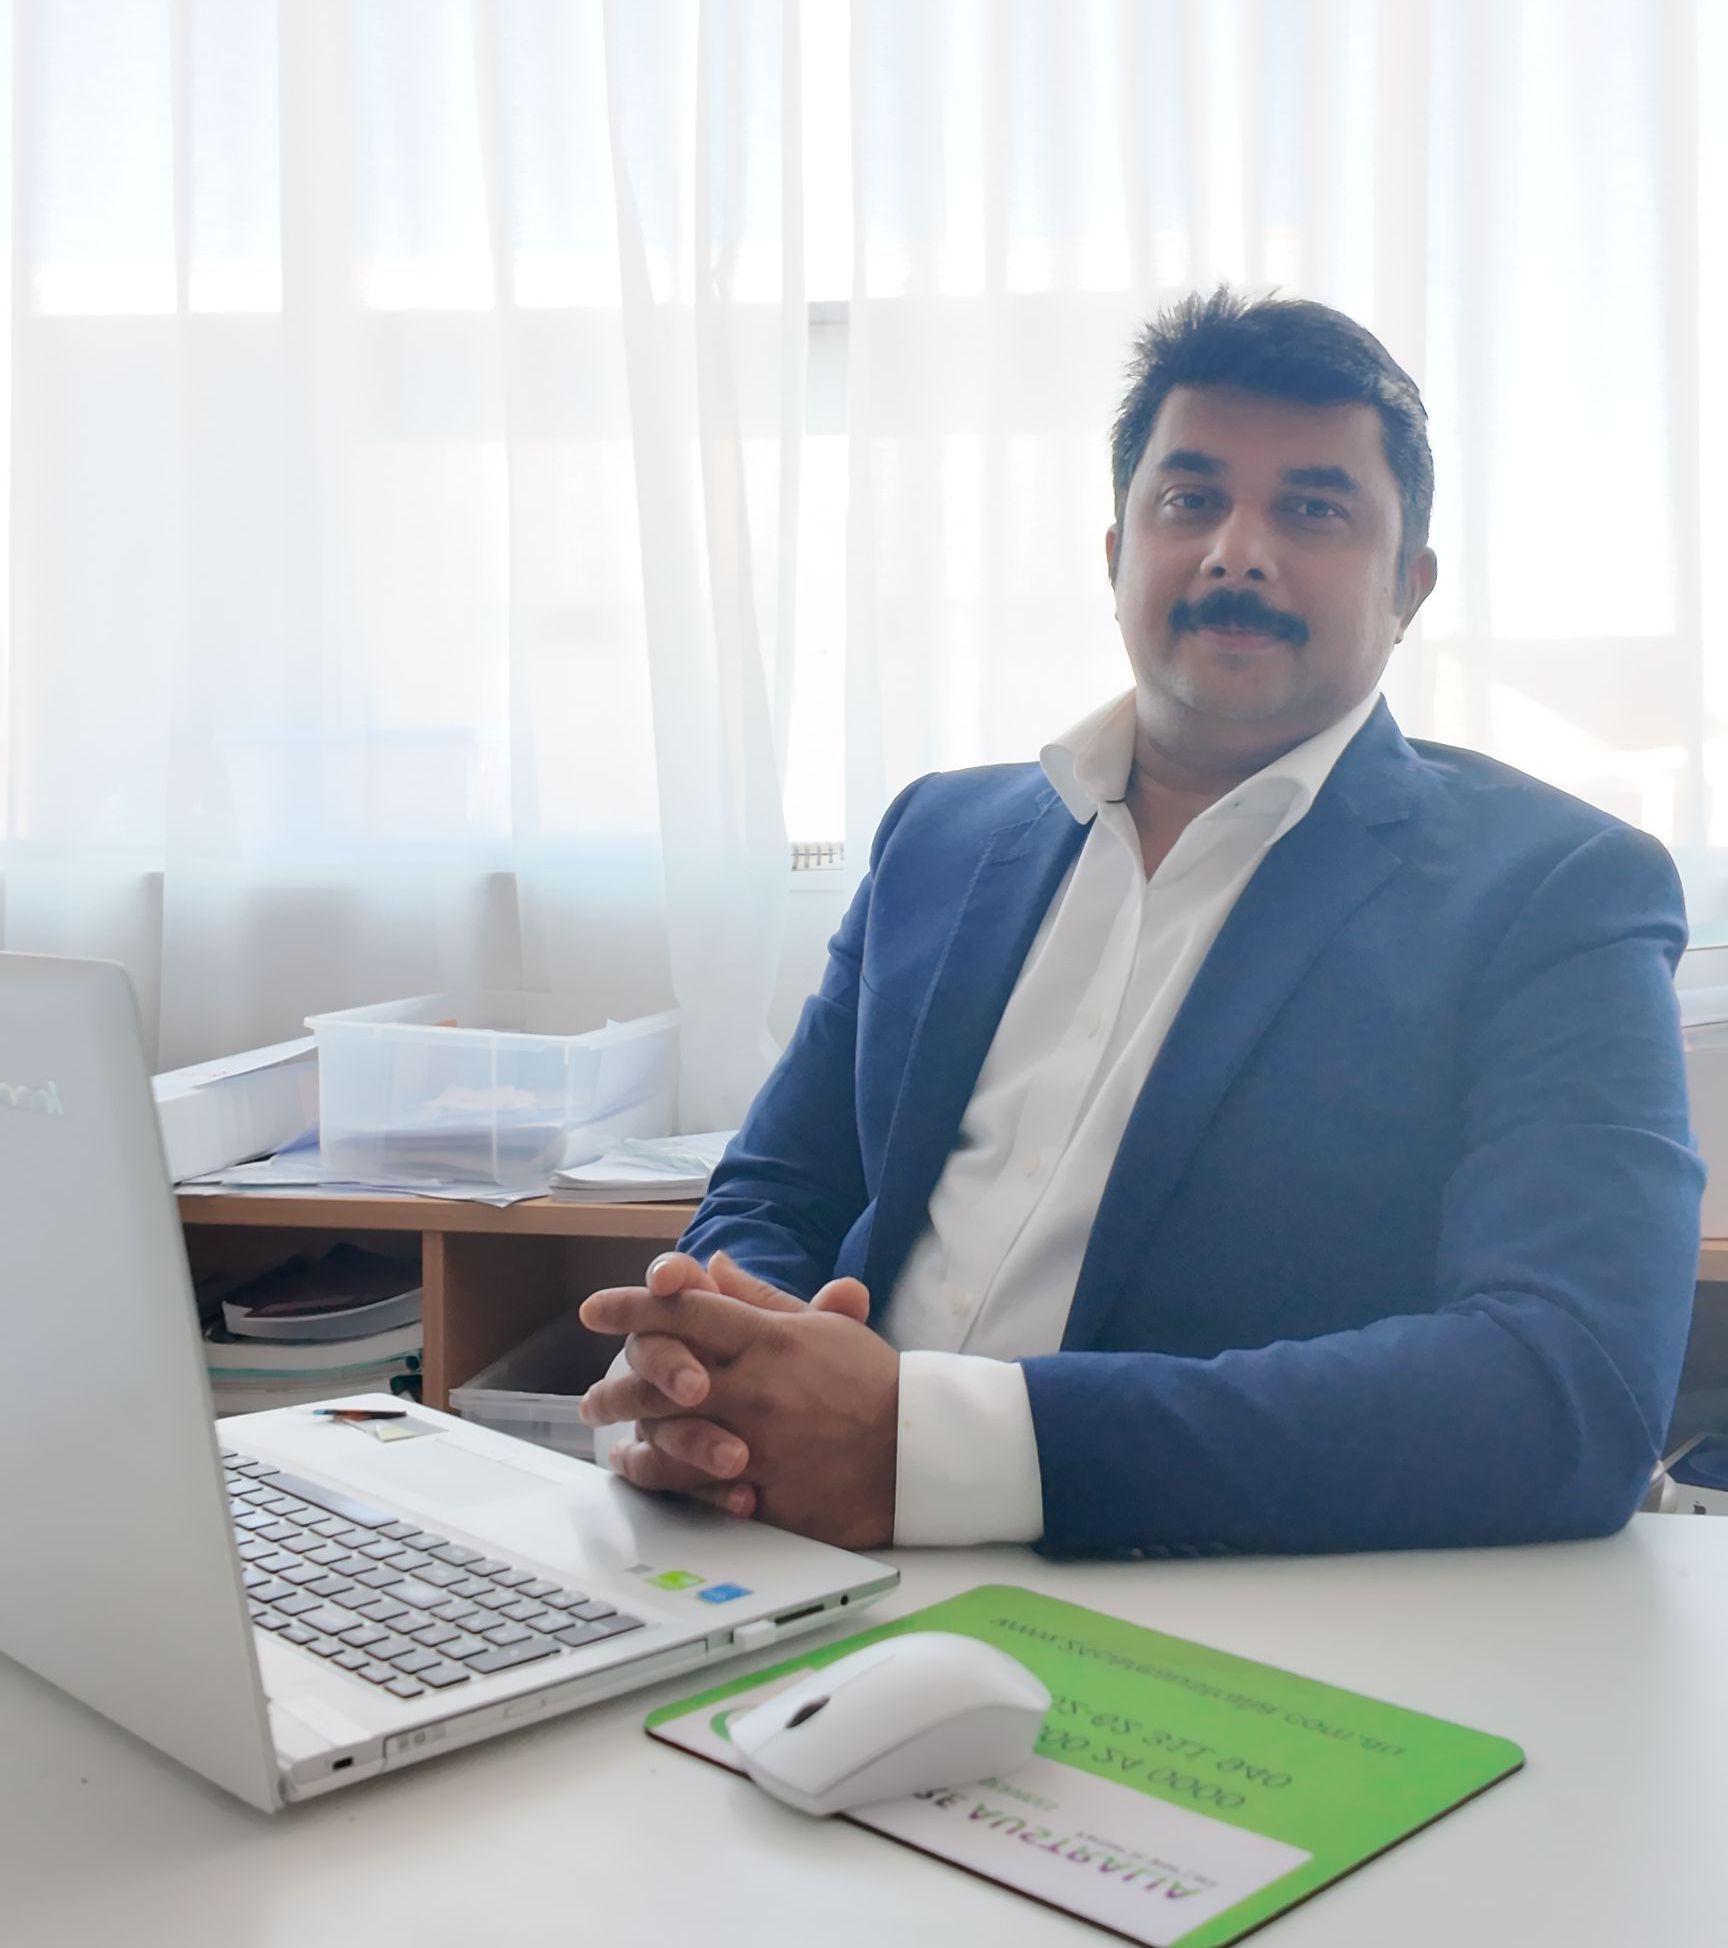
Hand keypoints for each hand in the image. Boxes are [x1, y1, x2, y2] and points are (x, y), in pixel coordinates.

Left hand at [578, 1252, 896, 1549]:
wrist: (922, 1451)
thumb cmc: (872, 1385)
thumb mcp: (820, 1328)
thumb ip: (760, 1299)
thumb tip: (713, 1264)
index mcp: (770, 1342)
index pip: (686, 1312)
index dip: (633, 1307)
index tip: (595, 1309)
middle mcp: (757, 1391)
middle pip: (662, 1381)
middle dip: (616, 1386)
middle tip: (591, 1398)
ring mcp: (759, 1446)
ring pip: (671, 1441)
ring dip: (631, 1439)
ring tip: (609, 1439)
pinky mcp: (767, 1493)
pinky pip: (699, 1492)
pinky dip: (664, 1483)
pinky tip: (643, 1477)